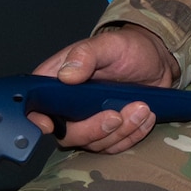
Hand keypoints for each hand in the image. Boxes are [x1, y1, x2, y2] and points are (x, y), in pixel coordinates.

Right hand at [28, 25, 178, 154]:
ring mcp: (88, 122)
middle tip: (117, 115)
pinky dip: (132, 135)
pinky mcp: (108, 132)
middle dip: (93, 129)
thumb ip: (86, 54)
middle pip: (66, 134)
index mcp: (57, 82)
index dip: (37, 118)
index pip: (35, 105)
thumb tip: (67, 74)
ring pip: (94, 144)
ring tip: (141, 108)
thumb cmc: (126, 49)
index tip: (51, 124)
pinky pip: (114, 146)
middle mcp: (68, 106)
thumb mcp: (108, 44)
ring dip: (120, 132)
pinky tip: (145, 117)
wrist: (156, 61)